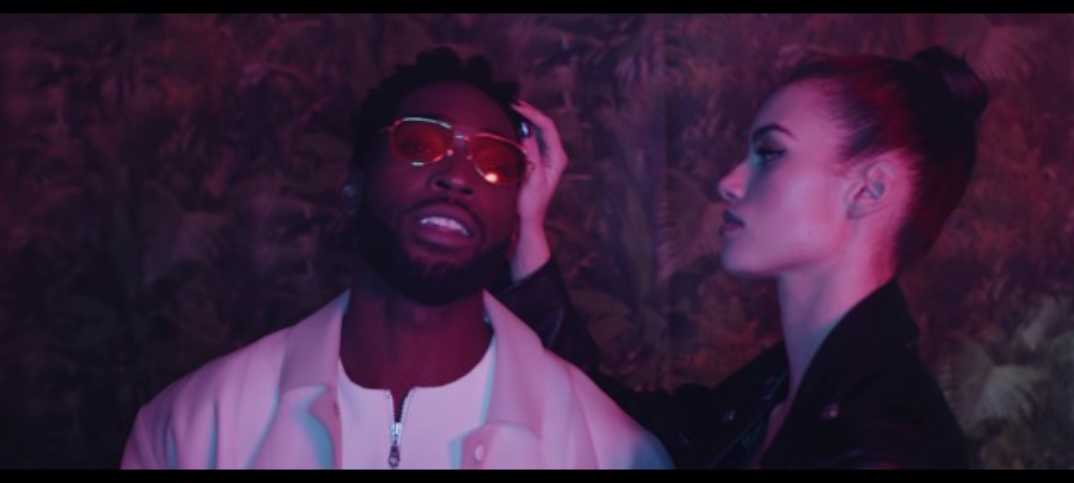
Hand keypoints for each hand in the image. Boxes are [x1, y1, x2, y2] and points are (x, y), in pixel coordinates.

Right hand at [510, 100, 568, 281]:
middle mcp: (554, 155)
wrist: (527, 222)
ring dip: (524, 119)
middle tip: (510, 102)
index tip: (515, 107)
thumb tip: (525, 130)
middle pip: (543, 125)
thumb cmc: (530, 204)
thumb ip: (530, 153)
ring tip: (509, 108)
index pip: (547, 127)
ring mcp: (546, 157)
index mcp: (557, 157)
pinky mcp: (537, 161)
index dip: (532, 113)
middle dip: (528, 112)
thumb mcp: (531, 178)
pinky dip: (521, 129)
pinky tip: (509, 124)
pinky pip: (531, 139)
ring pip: (537, 130)